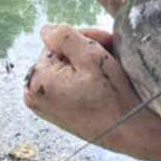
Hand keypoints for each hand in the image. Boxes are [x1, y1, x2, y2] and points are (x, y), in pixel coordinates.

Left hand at [23, 23, 144, 145]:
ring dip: (86, 64)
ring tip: (108, 72)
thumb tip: (46, 28)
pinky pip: (66, 83)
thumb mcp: (92, 58)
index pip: (57, 41)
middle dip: (85, 51)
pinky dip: (82, 79)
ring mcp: (42, 105)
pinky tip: (101, 85)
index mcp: (38, 79)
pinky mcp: (54, 112)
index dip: (85, 38)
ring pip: (64, 68)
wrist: (128, 131)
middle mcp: (33, 94)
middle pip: (59, 55)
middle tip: (111, 55)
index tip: (108, 44)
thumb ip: (66, 38)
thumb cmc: (113, 96)